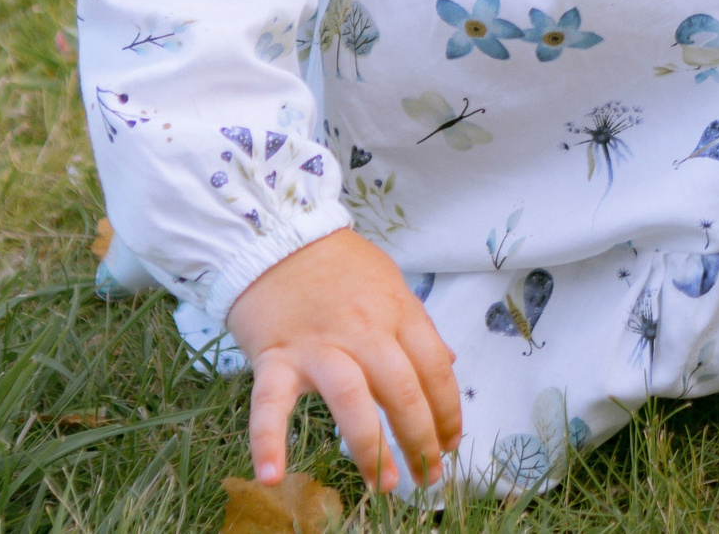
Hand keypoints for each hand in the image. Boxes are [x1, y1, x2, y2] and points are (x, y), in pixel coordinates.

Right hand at [226, 228, 460, 495]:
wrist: (275, 234)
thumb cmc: (337, 264)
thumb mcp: (390, 283)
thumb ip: (417, 326)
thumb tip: (448, 362)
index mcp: (397, 311)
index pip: (434, 368)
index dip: (448, 410)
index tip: (451, 442)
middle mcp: (364, 330)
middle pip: (402, 389)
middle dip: (421, 438)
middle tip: (429, 475)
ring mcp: (318, 345)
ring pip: (352, 399)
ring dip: (371, 448)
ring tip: (385, 484)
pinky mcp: (275, 357)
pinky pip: (270, 404)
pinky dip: (268, 441)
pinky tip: (272, 476)